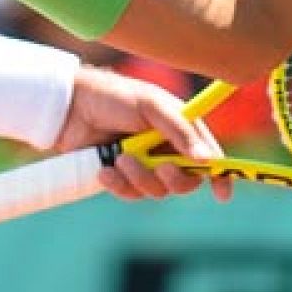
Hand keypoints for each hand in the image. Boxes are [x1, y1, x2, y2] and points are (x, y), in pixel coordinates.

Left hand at [57, 65, 232, 203]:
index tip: (221, 194)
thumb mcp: (151, 106)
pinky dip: (119, 185)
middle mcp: (164, 148)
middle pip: (185, 181)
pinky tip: (104, 169)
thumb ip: (180, 131)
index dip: (219, 175)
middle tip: (161, 166)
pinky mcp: (120, 177)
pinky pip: (130, 194)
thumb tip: (207, 160)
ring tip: (120, 157)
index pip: (207, 155)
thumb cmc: (113, 97)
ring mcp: (142, 164)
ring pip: (156, 190)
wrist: (69, 106)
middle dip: (173, 178)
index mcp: (179, 127)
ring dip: (140, 177)